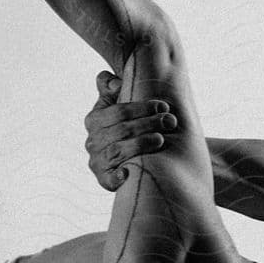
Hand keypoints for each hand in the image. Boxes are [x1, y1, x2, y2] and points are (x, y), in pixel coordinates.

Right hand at [85, 70, 175, 190]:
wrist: (123, 159)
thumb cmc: (123, 126)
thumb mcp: (114, 104)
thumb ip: (111, 88)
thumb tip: (114, 82)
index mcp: (94, 120)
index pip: (118, 112)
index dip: (142, 108)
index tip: (163, 106)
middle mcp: (93, 141)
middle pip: (122, 130)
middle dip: (148, 123)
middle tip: (170, 121)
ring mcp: (98, 161)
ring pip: (118, 151)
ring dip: (141, 144)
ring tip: (161, 139)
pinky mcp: (104, 180)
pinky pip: (109, 180)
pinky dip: (118, 177)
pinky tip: (129, 173)